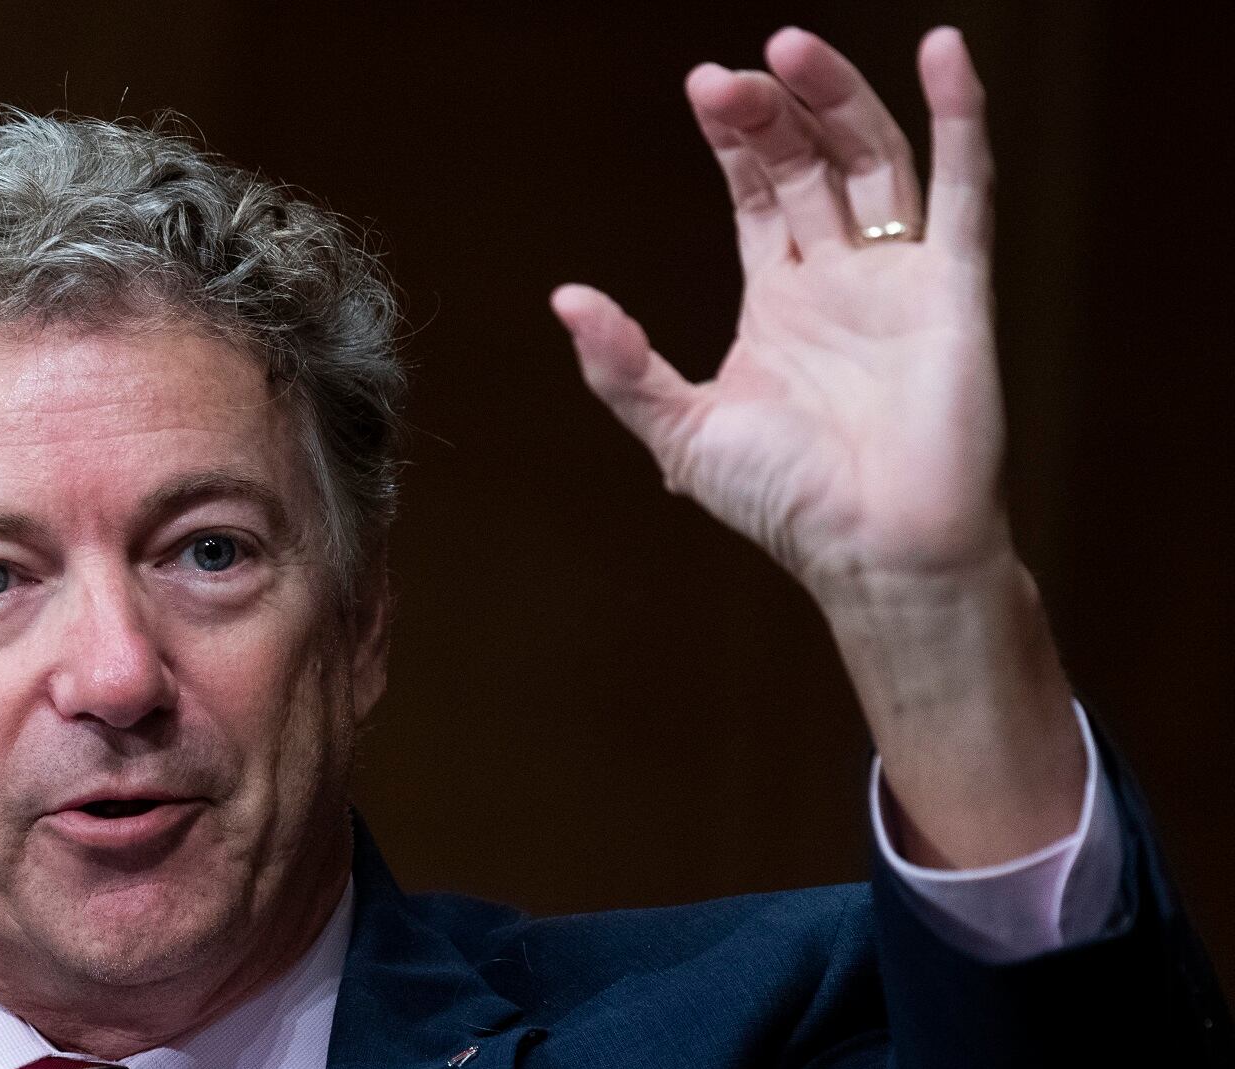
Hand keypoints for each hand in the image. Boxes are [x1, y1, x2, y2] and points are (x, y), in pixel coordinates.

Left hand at [554, 27, 1086, 870]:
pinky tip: (945, 53)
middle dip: (770, 113)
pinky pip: (966, 190)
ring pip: (874, 160)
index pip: (755, 192)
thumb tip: (565, 298)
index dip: (733, 138)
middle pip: (807, 163)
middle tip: (728, 75)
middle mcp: (841, 278)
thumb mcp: (682, 430)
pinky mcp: (957, 288)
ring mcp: (901, 278)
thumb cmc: (786, 503)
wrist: (873, 553)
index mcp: (779, 302)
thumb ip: (622, 366)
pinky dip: (962, 118)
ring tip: (794, 49)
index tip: (703, 86)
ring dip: (839, 98)